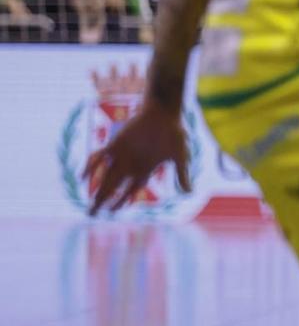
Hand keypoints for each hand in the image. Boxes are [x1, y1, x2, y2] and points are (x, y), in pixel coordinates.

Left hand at [84, 98, 188, 215]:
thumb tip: (189, 193)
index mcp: (145, 170)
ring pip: (104, 177)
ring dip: (97, 191)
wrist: (162, 112)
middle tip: (91, 214)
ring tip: (90, 205)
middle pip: (113, 187)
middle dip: (102, 201)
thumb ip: (181, 175)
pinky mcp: (114, 144)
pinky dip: (90, 167)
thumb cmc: (174, 133)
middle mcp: (131, 165)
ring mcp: (122, 156)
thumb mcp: (180, 156)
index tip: (112, 212)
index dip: (121, 201)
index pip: (130, 190)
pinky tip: (83, 179)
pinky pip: (98, 158)